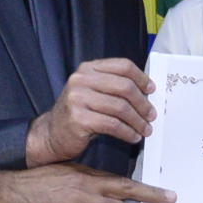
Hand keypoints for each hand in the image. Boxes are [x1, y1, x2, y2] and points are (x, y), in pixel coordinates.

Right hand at [0, 162, 174, 202]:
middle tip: (171, 199)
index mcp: (83, 174)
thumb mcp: (57, 176)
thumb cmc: (28, 185)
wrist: (5, 191)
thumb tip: (91, 191)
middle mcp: (86, 184)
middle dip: (151, 194)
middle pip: (125, 189)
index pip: (118, 179)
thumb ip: (76, 183)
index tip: (157, 188)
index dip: (139, 185)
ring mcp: (79, 201)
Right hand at [26, 58, 156, 164]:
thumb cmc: (78, 114)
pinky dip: (127, 132)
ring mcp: (78, 99)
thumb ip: (113, 87)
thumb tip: (147, 92)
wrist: (51, 134)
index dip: (141, 78)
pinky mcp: (79, 119)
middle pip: (124, 86)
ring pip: (120, 107)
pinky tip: (133, 137)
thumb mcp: (93, 92)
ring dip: (137, 121)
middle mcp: (81, 80)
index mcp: (87, 69)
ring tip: (145, 129)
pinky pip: (113, 125)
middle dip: (142, 103)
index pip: (122, 66)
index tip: (151, 90)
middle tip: (151, 115)